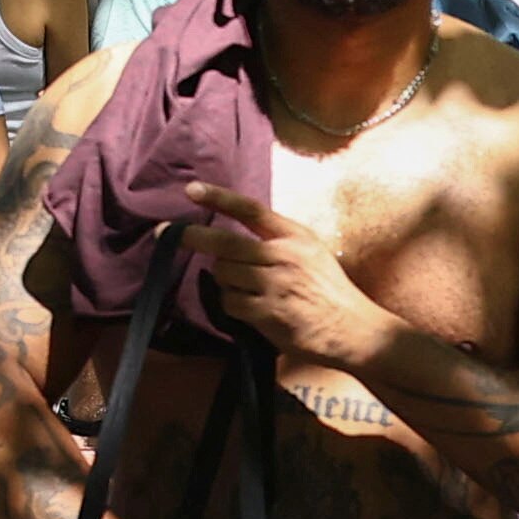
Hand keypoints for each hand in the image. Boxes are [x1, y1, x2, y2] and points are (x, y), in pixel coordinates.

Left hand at [176, 184, 396, 372]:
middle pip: (225, 244)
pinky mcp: (268, 313)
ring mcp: (274, 285)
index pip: (251, 210)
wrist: (352, 328)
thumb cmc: (328, 289)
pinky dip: (231, 304)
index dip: (219, 198)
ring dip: (223, 281)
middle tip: (166, 233)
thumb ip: (277, 241)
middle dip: (193, 237)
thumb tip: (233, 238)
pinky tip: (248, 308)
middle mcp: (283, 256)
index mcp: (294, 236)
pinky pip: (230, 303)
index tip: (191, 190)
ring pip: (224, 275)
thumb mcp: (310, 252)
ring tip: (242, 287)